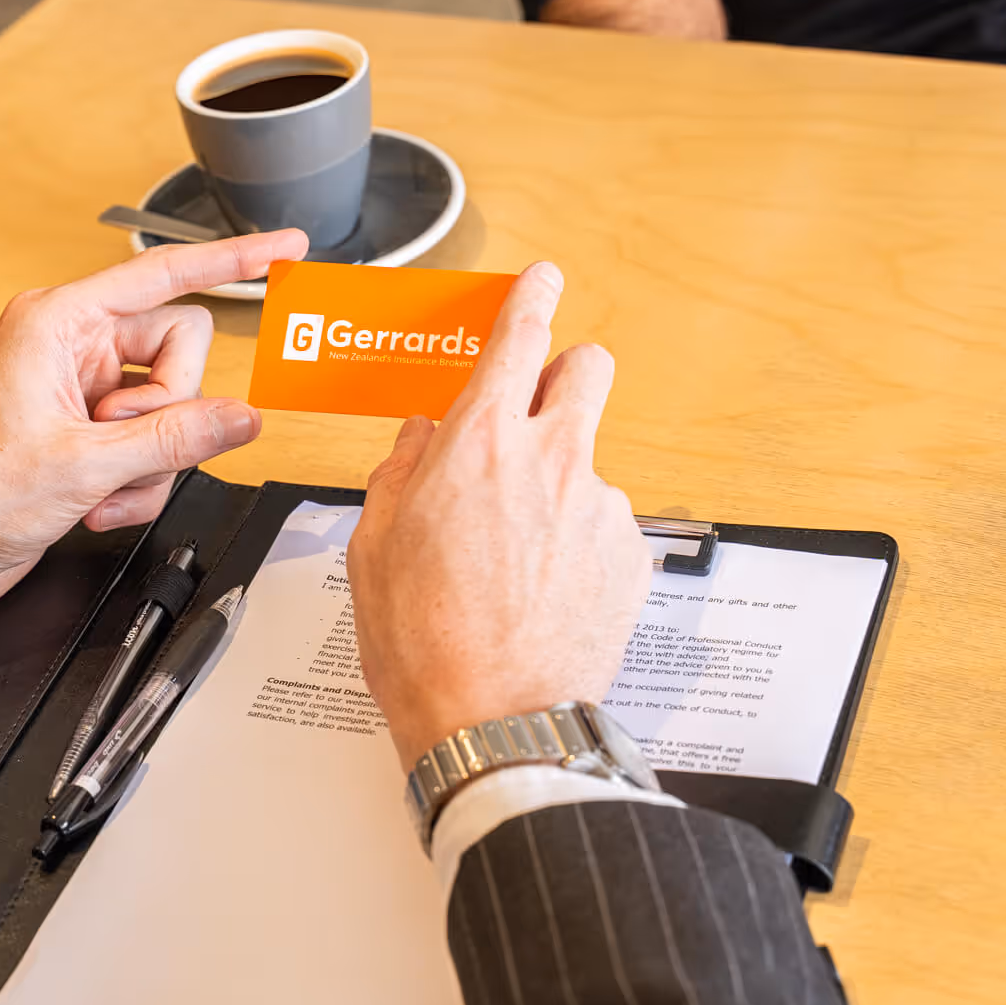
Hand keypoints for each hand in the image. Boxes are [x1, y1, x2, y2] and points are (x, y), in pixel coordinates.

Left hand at [0, 231, 305, 639]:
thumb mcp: (86, 465)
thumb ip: (177, 438)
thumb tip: (242, 417)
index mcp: (58, 321)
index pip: (165, 275)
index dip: (231, 259)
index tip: (284, 246)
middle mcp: (71, 344)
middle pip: (180, 353)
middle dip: (166, 414)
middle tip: (120, 447)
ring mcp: (80, 387)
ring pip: (171, 406)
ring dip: (149, 461)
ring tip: (100, 488)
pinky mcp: (86, 428)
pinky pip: (151, 442)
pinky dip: (136, 481)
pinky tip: (97, 504)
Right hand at [346, 262, 652, 770]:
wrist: (493, 724)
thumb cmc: (425, 643)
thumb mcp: (375, 545)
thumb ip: (401, 472)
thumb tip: (422, 438)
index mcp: (478, 443)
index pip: (520, 334)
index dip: (533, 296)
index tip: (541, 280)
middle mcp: (551, 459)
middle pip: (586, 368)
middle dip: (563, 373)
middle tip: (531, 408)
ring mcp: (599, 507)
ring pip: (590, 457)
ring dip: (560, 480)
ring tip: (517, 555)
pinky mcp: (630, 556)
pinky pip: (604, 524)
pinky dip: (579, 542)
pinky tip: (542, 591)